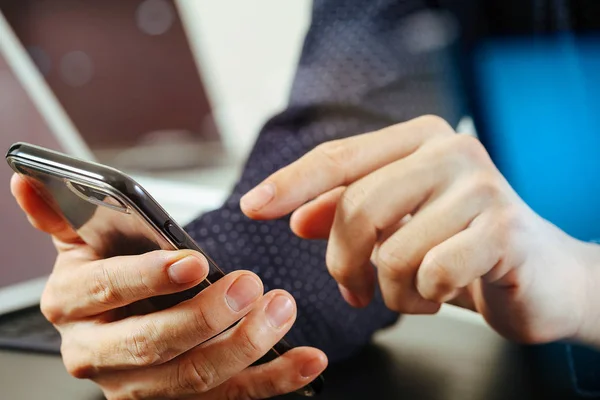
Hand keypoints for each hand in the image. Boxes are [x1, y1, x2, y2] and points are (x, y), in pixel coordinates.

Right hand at [10, 174, 326, 398]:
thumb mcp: (82, 238)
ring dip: (245, 347)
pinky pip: (228, 398)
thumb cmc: (108, 267)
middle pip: (152, 344)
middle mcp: (98, 352)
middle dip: (205, 318)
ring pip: (193, 379)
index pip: (107, 291)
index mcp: (73, 303)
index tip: (195, 262)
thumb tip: (28, 178)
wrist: (116, 317)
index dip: (149, 278)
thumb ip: (62, 213)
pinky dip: (271, 381)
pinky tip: (306, 362)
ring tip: (282, 310)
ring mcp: (138, 385)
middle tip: (250, 285)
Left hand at [241, 115, 599, 346]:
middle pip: (358, 207)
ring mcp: (480, 187)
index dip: (290, 183)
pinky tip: (441, 295)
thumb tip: (294, 216)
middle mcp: (449, 150)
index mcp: (418, 138)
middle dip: (344, 263)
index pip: (339, 157)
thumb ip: (347, 212)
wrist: (539, 271)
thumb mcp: (398, 222)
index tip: (252, 207)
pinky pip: (433, 274)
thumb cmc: (458, 242)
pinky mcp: (504, 229)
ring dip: (391, 290)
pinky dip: (426, 299)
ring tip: (411, 293)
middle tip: (352, 290)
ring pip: (393, 251)